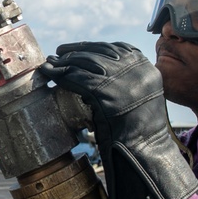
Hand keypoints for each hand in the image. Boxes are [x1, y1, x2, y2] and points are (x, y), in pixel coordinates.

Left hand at [40, 41, 197, 198]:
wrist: (145, 151)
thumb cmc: (140, 129)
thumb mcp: (139, 94)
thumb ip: (125, 78)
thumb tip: (97, 67)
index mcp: (145, 66)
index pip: (114, 48)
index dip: (90, 47)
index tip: (75, 48)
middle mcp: (135, 68)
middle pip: (98, 53)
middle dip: (75, 52)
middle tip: (58, 54)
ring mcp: (121, 79)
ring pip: (85, 63)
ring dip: (64, 62)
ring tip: (51, 64)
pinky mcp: (105, 92)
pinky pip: (77, 78)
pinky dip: (61, 74)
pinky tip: (51, 74)